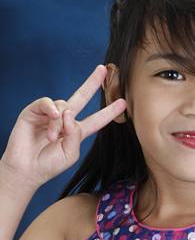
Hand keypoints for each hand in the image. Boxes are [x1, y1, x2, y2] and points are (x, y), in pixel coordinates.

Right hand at [1, 65, 125, 190]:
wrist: (26, 169)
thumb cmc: (48, 165)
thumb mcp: (70, 153)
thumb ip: (75, 134)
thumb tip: (69, 114)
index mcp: (75, 132)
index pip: (96, 120)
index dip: (109, 112)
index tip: (123, 103)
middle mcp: (64, 120)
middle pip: (81, 97)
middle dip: (92, 83)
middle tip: (103, 70)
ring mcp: (49, 114)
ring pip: (63, 105)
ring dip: (58, 122)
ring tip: (51, 137)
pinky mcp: (34, 111)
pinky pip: (47, 102)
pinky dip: (51, 109)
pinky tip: (52, 117)